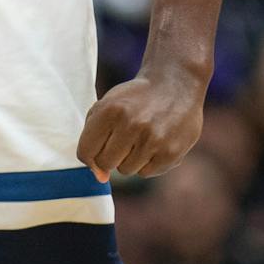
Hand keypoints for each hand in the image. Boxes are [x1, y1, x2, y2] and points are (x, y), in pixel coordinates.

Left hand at [75, 68, 204, 180]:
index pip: (85, 151)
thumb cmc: (137, 99)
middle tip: (125, 137)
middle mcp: (132, 125)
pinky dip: (148, 161)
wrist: (178, 85)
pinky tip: (157, 141)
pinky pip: (146, 172)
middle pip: (105, 163)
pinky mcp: (170, 153)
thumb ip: (93, 137)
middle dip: (111, 154)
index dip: (90, 154)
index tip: (99, 147)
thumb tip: (100, 177)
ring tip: (143, 136)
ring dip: (131, 158)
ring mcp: (153, 140)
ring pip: (126, 170)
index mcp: (111, 110)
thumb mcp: (109, 104)